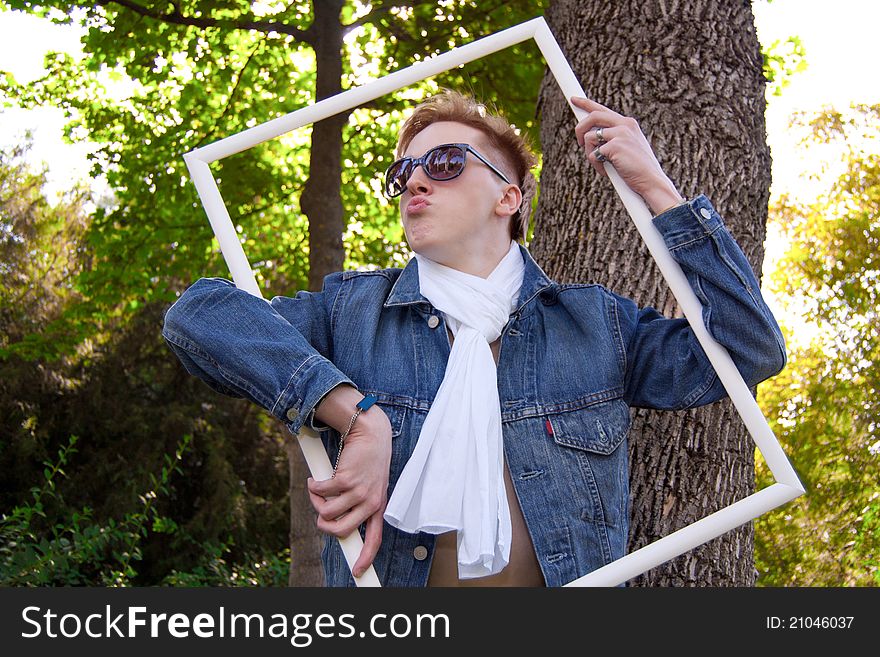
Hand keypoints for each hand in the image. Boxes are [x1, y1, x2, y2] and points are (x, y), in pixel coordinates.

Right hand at [307, 403, 391, 577]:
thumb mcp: (370, 485)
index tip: (358, 572)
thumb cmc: (368, 461)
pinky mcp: (345, 480)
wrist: (371, 434)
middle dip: (323, 524)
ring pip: (326, 513)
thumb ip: (358, 504)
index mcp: (378, 507)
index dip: (366, 558)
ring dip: (315, 501)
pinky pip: (320, 493)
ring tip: (318, 489)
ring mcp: (358, 492)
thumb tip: (333, 523)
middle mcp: (370, 502)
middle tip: (320, 511)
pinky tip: (316, 478)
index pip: (375, 539)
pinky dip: (313, 486)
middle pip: (340, 530)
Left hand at [571, 96, 683, 214]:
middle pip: (592, 116)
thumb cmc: (638, 169)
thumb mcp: (626, 148)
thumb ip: (612, 139)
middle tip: (578, 142)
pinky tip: (608, 172)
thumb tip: (589, 137)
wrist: (651, 181)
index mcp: (627, 123)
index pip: (602, 109)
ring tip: (602, 165)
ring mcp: (620, 134)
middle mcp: (624, 124)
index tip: (574, 99)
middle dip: (580, 129)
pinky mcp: (614, 146)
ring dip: (589, 154)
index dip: (586, 104)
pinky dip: (597, 166)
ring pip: (589, 138)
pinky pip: (592, 154)